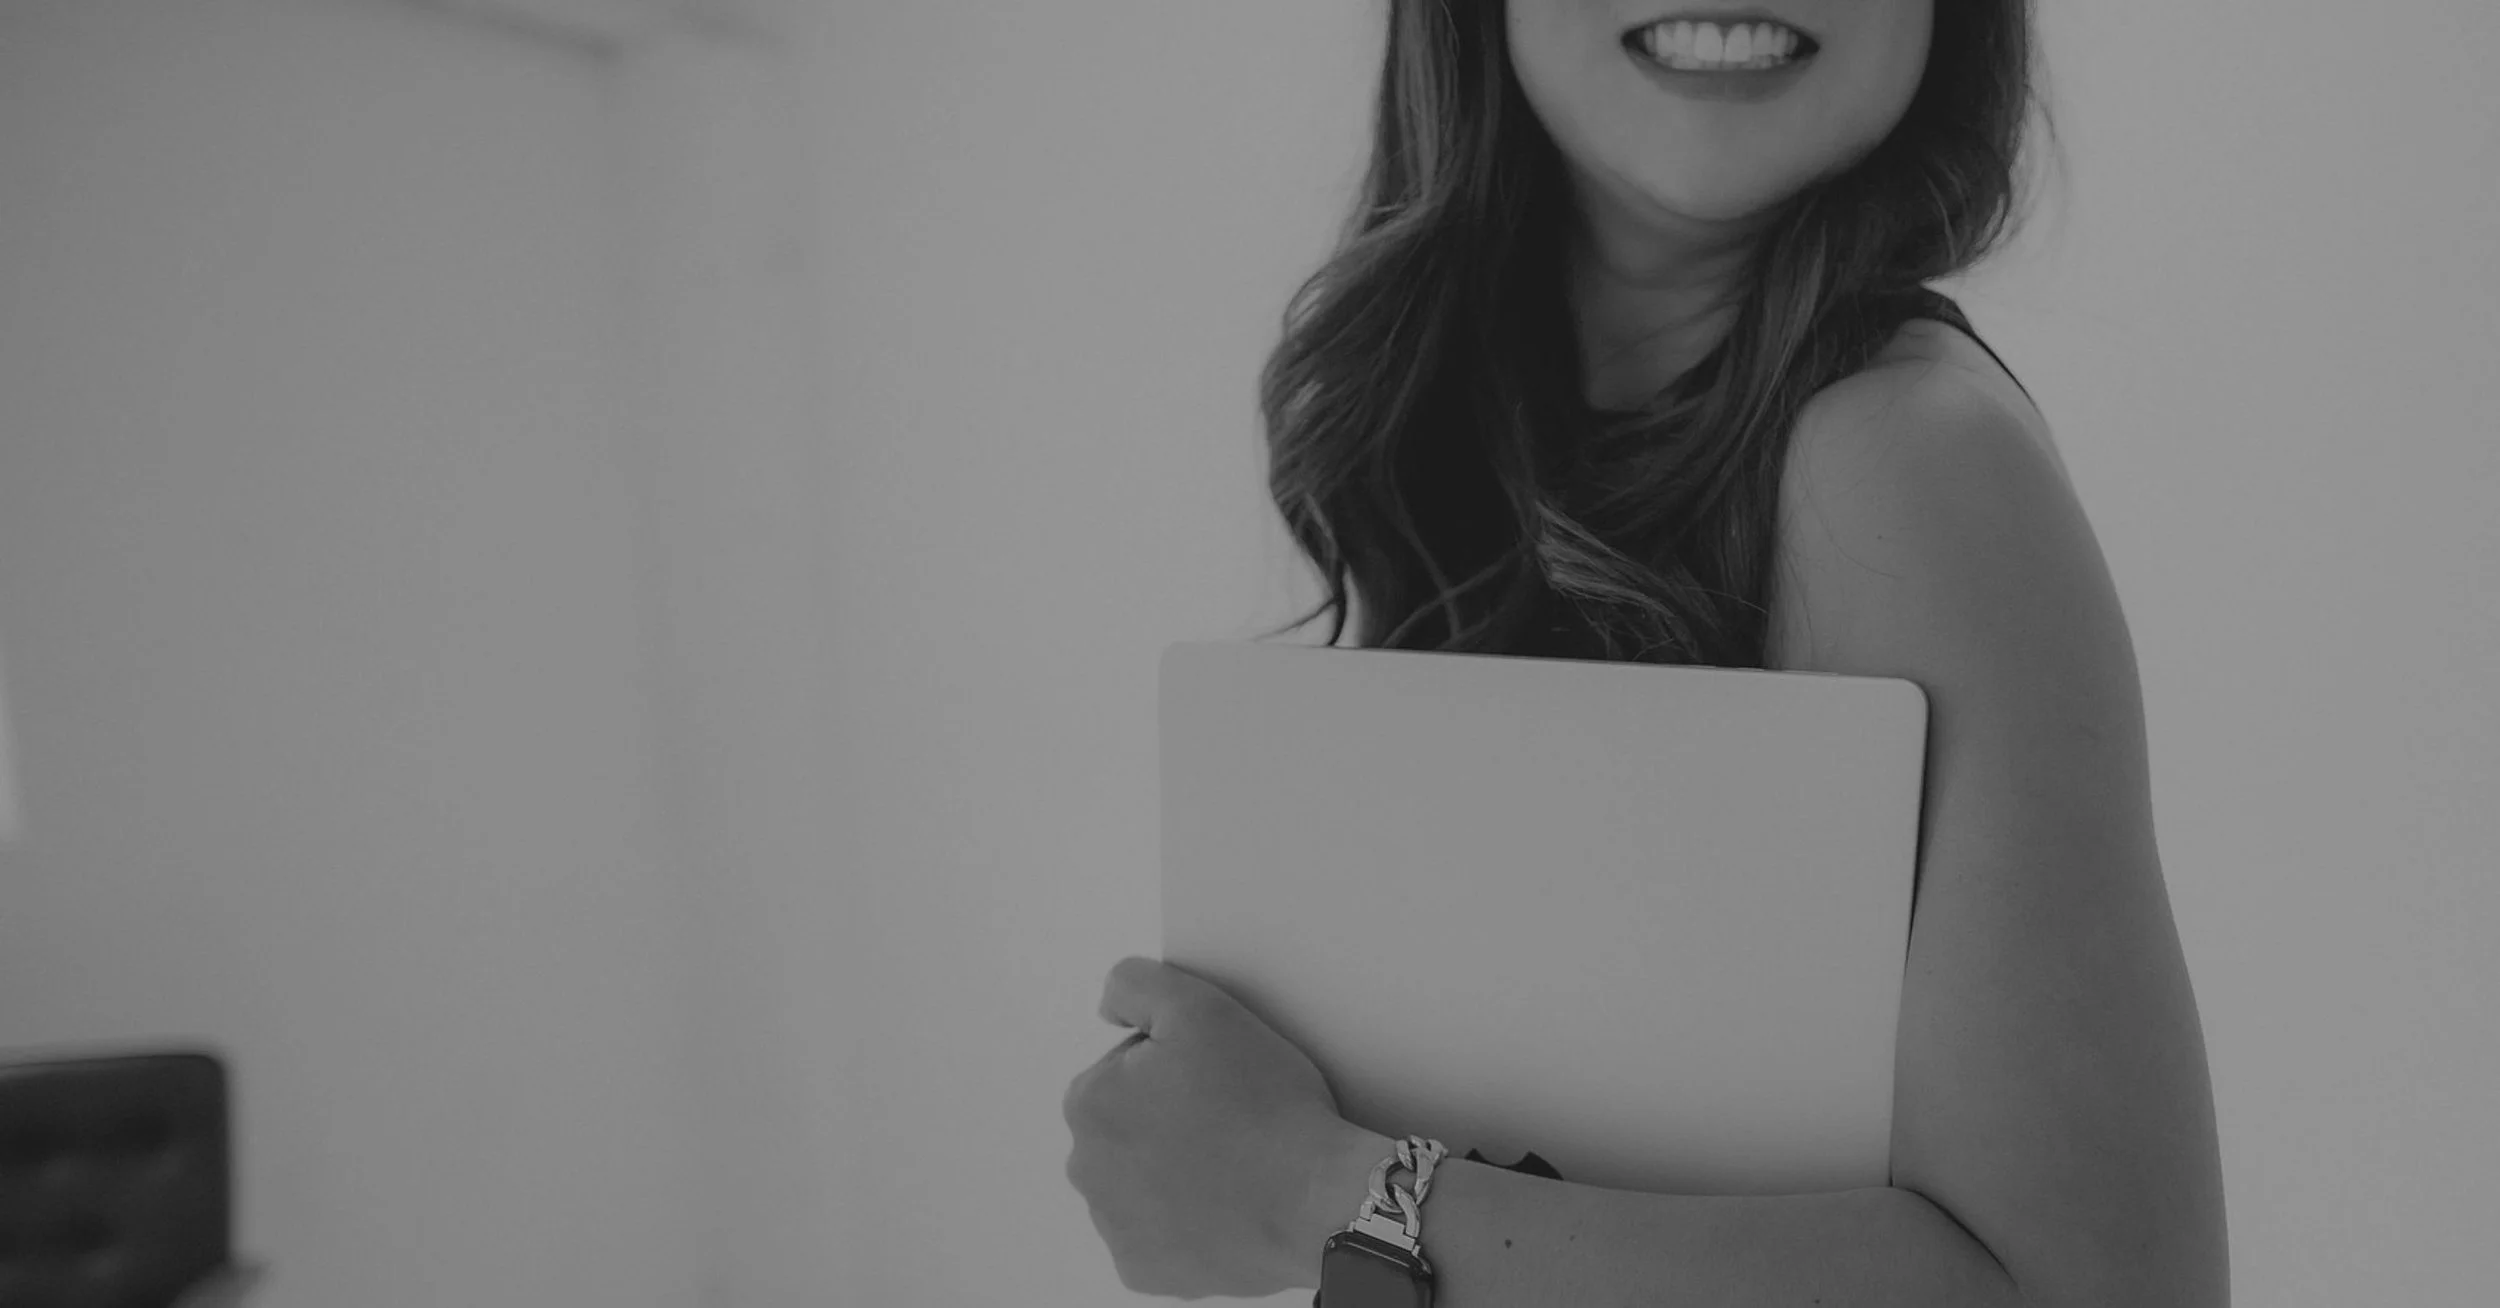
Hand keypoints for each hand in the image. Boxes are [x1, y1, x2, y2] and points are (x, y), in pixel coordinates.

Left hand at [1062, 955, 1354, 1299]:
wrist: (1315, 1201)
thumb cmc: (1266, 1107)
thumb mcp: (1201, 1007)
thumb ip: (1135, 985)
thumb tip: (1108, 1007)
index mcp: (1089, 1102)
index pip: (1127, 1067)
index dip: (1178, 1064)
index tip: (1217, 1077)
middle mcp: (1086, 1168)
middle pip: (1129, 1125)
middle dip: (1169, 1118)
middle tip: (1231, 1118)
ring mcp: (1114, 1226)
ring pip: (1141, 1181)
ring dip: (1175, 1170)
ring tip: (1234, 1162)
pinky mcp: (1145, 1270)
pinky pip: (1159, 1236)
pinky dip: (1187, 1222)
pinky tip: (1226, 1205)